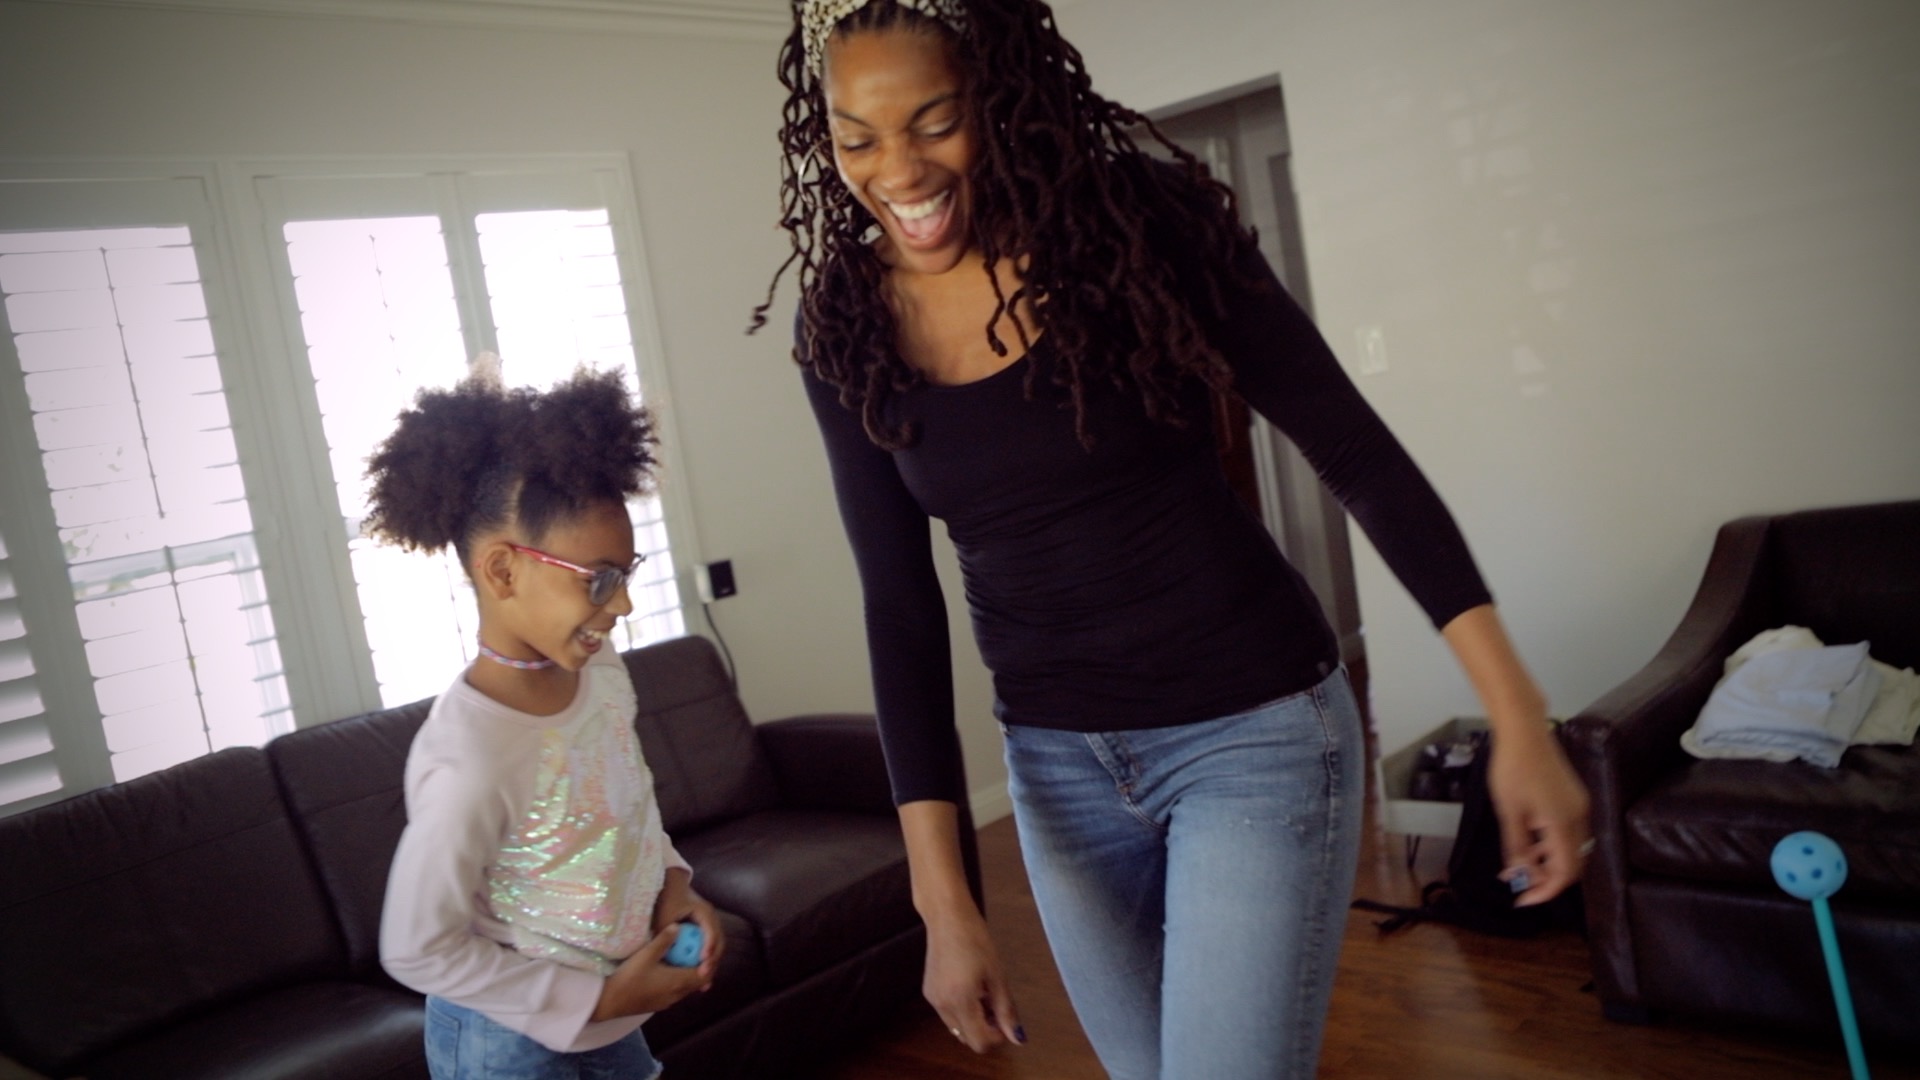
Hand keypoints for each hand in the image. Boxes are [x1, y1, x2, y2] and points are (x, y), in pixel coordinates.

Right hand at [590, 923, 709, 1020]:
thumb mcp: (646, 954)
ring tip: (682, 958)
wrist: (609, 1001)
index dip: (709, 963)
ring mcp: (667, 1002)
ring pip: (686, 988)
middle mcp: (677, 995)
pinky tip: (667, 971)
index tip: (706, 949)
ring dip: (687, 975)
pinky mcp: (658, 1004)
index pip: (704, 975)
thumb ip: (664, 939)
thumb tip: (678, 926)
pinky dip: (677, 981)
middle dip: (699, 968)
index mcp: (678, 982)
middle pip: (697, 982)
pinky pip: (676, 992)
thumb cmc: (629, 977)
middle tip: (695, 951)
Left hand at [651, 869, 725, 982]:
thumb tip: (666, 956)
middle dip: (713, 961)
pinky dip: (707, 960)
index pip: (711, 931)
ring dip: (712, 964)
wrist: (671, 886)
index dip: (709, 947)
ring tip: (704, 982)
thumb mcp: (664, 916)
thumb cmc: (667, 899)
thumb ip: (666, 935)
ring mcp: (710, 924)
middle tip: (704, 977)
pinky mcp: (706, 930)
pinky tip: (700, 974)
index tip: (703, 961)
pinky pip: (710, 946)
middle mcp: (711, 918)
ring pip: (717, 947)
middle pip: (719, 942)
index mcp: (704, 912)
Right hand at [922, 906, 1024, 1052]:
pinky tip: (969, 988)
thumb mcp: (997, 975)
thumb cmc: (976, 941)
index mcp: (960, 1001)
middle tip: (996, 1005)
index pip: (979, 1042)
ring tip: (983, 994)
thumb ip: (1006, 1010)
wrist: (947, 918)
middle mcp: (942, 1006)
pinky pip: (947, 1014)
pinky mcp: (928, 993)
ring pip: (957, 1028)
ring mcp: (932, 1000)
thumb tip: (1018, 1038)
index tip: (1006, 1019)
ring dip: (973, 1022)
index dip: (997, 1038)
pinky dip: (961, 1011)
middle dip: (985, 1030)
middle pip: (967, 1038)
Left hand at [1487, 722, 1591, 906]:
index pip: (1565, 872)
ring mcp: (1579, 806)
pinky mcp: (1573, 798)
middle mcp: (1579, 817)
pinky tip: (1529, 845)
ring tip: (1518, 867)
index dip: (1546, 890)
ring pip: (1569, 847)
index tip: (1524, 899)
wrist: (1524, 730)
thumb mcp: (1509, 812)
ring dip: (1546, 861)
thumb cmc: (1512, 768)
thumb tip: (1519, 874)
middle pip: (1571, 863)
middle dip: (1546, 879)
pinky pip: (1567, 831)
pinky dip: (1550, 844)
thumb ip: (1517, 846)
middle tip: (1520, 886)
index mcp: (1564, 823)